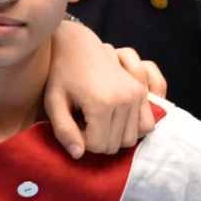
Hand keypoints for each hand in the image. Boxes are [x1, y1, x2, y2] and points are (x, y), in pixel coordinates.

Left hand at [43, 20, 161, 158]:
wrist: (78, 45)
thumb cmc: (61, 75)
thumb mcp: (53, 102)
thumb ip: (63, 131)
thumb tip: (78, 155)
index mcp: (101, 103)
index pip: (96, 146)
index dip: (81, 141)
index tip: (72, 124)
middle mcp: (124, 100)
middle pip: (114, 145)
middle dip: (97, 140)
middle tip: (82, 122)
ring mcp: (137, 95)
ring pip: (131, 139)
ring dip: (113, 136)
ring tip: (96, 119)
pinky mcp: (143, 92)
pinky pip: (147, 125)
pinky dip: (131, 129)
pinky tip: (113, 119)